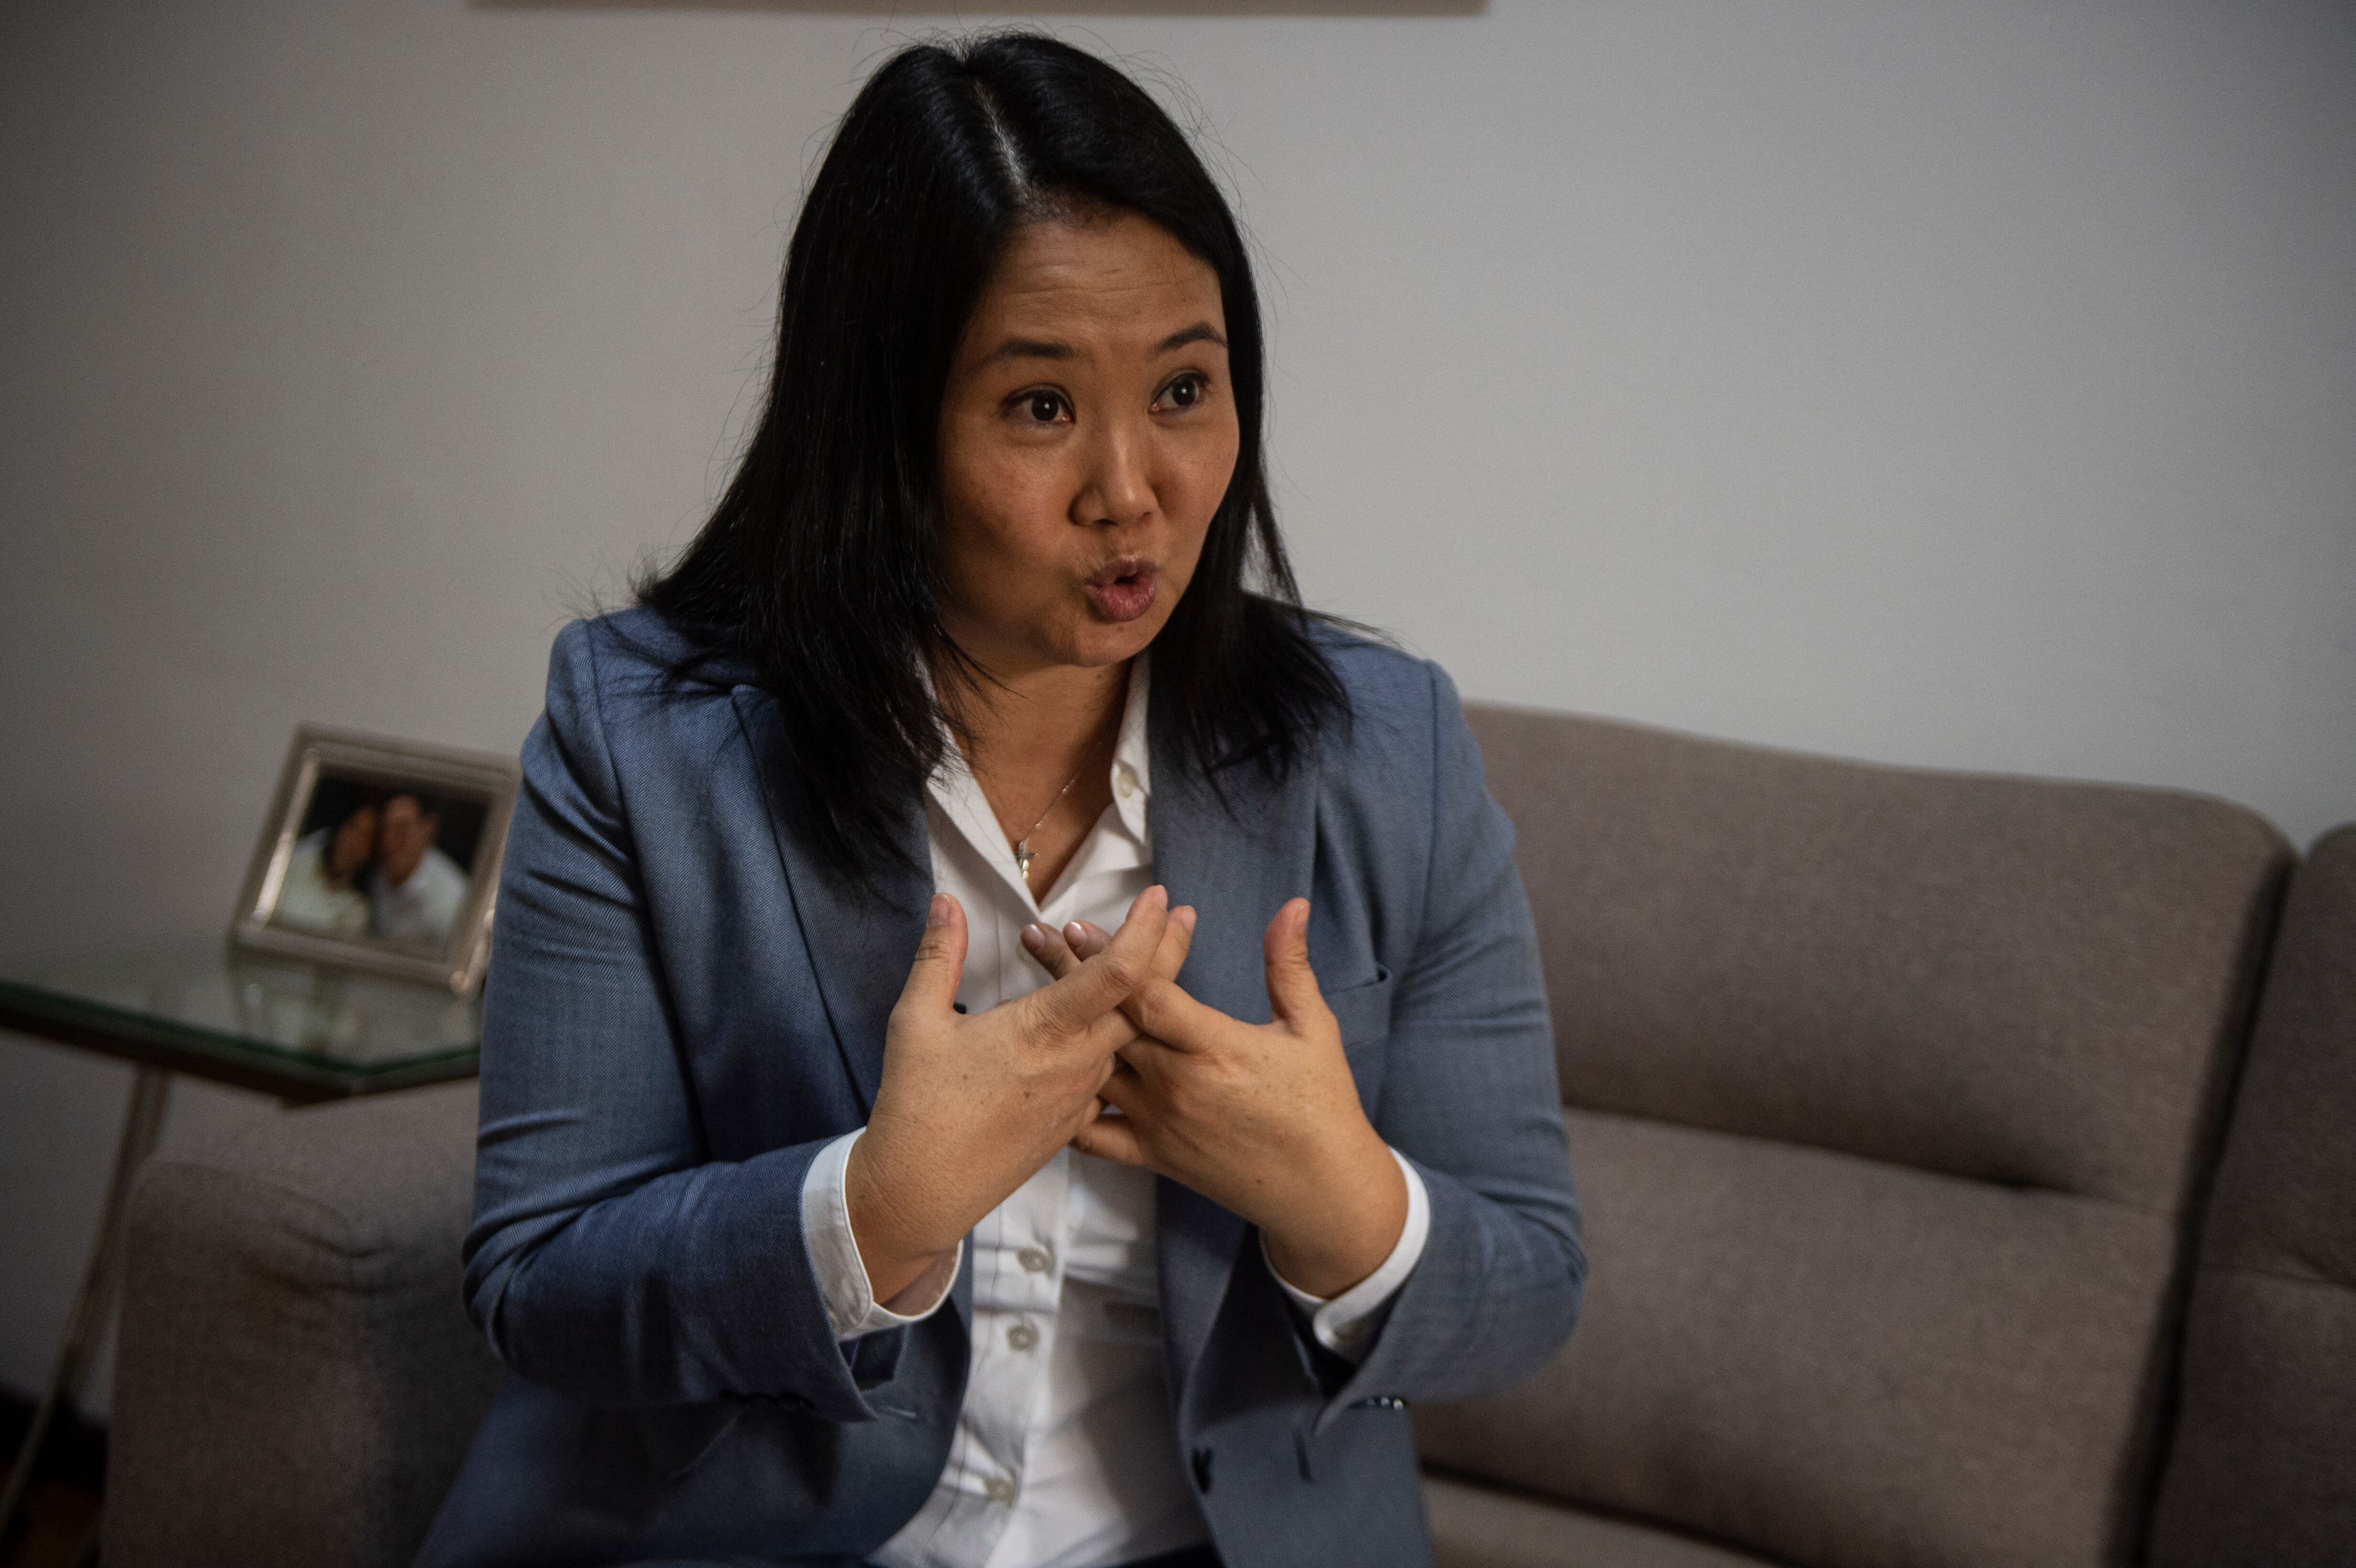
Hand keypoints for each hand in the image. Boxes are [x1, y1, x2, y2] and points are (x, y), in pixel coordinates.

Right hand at [845, 885, 1187, 1304]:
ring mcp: (1081, 1097)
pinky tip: (1111, 1027)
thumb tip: (945, 901)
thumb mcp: (915, 1022)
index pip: (1117, 972)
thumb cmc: (917, 1107)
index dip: (1144, 930)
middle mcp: (1076, 1062)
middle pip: (1143, 1000)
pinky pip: (1108, 1074)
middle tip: (1180, 915)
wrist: (922, 1194)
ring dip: (1138, 995)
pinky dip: (1113, 1040)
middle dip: (1166, 951)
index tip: (1160, 896)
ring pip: (1127, 1036)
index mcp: (1045, 1030)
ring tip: (1151, 959)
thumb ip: (938, 955)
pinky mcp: (1075, 1123)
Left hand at [1034, 898, 1406, 1299]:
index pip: (1148, 995)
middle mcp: (1176, 1084)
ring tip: (1030, 993)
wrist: (1321, 1191)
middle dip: (1071, 975)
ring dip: (1063, 1030)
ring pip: (1094, 1069)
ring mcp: (1158, 1123)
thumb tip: (1292, 905)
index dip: (1115, 957)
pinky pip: (1094, 1136)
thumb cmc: (1322, 1104)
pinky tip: (1047, 1082)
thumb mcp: (1313, 1028)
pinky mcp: (1152, 1155)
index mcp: (1214, 1047)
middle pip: (1109, 1021)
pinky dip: (1067, 1111)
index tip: (1084, 924)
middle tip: (1036, 937)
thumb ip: (1289, 966)